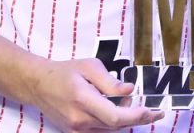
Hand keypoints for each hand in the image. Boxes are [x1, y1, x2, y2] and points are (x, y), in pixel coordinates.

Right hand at [27, 57, 165, 131]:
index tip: (153, 111)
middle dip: (138, 118)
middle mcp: (80, 120)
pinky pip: (101, 132)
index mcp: (83, 100)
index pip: (115, 117)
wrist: (39, 85)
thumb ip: (110, 81)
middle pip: (116, 126)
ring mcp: (76, 130)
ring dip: (125, 121)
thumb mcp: (89, 67)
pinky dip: (113, 125)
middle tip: (155, 111)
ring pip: (110, 131)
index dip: (137, 116)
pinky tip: (118, 113)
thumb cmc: (65, 72)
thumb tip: (129, 90)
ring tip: (133, 106)